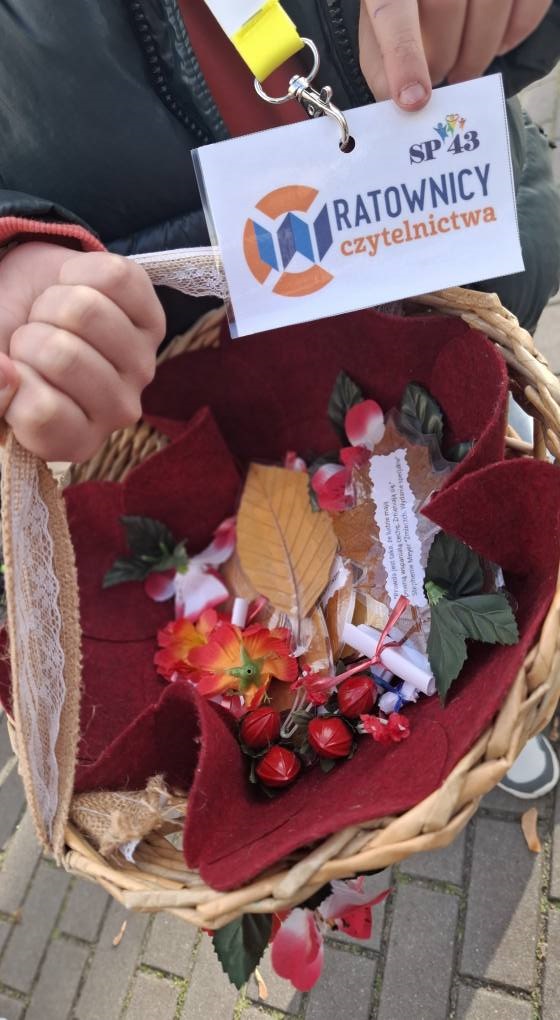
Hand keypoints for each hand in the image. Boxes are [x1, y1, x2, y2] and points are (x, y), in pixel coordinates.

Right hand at [0, 243, 164, 460]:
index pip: (41, 412)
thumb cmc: (6, 351)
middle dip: (30, 335)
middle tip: (34, 339)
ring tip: (52, 317)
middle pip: (64, 356)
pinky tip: (75, 290)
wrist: (29, 302)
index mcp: (71, 441)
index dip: (13, 376)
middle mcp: (117, 413)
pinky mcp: (155, 320)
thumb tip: (7, 372)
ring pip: (87, 311)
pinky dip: (78, 272)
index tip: (14, 370)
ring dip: (52, 302)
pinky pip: (113, 279)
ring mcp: (141, 367)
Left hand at [359, 0, 551, 109]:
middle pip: (445, 8)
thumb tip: (400, 98)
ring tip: (463, 70)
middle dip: (442, 59)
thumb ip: (381, 64)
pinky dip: (514, 34)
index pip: (393, 11)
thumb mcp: (380, 30)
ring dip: (477, 54)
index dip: (404, 58)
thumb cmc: (407, 11)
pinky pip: (527, 4)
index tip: (413, 99)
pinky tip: (497, 46)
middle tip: (439, 78)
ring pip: (490, 3)